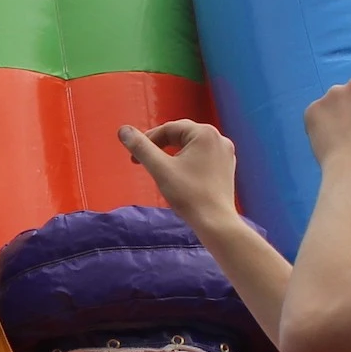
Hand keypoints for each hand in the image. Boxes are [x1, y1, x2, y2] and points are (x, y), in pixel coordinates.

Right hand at [119, 119, 241, 226]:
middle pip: (181, 135)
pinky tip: (180, 176)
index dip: (148, 140)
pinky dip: (188, 162)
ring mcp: (225, 153)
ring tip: (161, 169)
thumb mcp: (160, 169)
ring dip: (173, 153)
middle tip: (144, 161)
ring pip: (191, 146)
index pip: (169, 128)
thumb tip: (123, 130)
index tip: (134, 156)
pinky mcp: (227, 167)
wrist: (215, 222)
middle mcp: (218, 138)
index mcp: (205, 133)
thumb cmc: (189, 195)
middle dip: (160, 146)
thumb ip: (141, 147)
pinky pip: (202, 157)